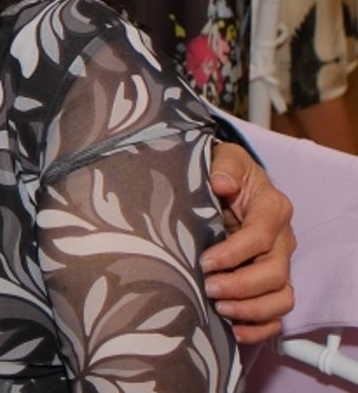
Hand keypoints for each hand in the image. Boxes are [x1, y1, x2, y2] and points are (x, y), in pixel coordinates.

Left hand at [201, 141, 295, 343]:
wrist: (224, 184)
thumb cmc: (222, 171)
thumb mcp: (222, 158)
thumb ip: (223, 167)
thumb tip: (220, 183)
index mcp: (273, 208)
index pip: (261, 236)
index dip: (235, 253)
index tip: (206, 262)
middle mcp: (282, 239)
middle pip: (275, 272)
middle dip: (241, 285)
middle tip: (209, 288)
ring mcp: (279, 263)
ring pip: (281, 297)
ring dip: (251, 309)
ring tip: (220, 310)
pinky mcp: (270, 283)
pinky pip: (276, 313)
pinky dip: (259, 327)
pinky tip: (234, 330)